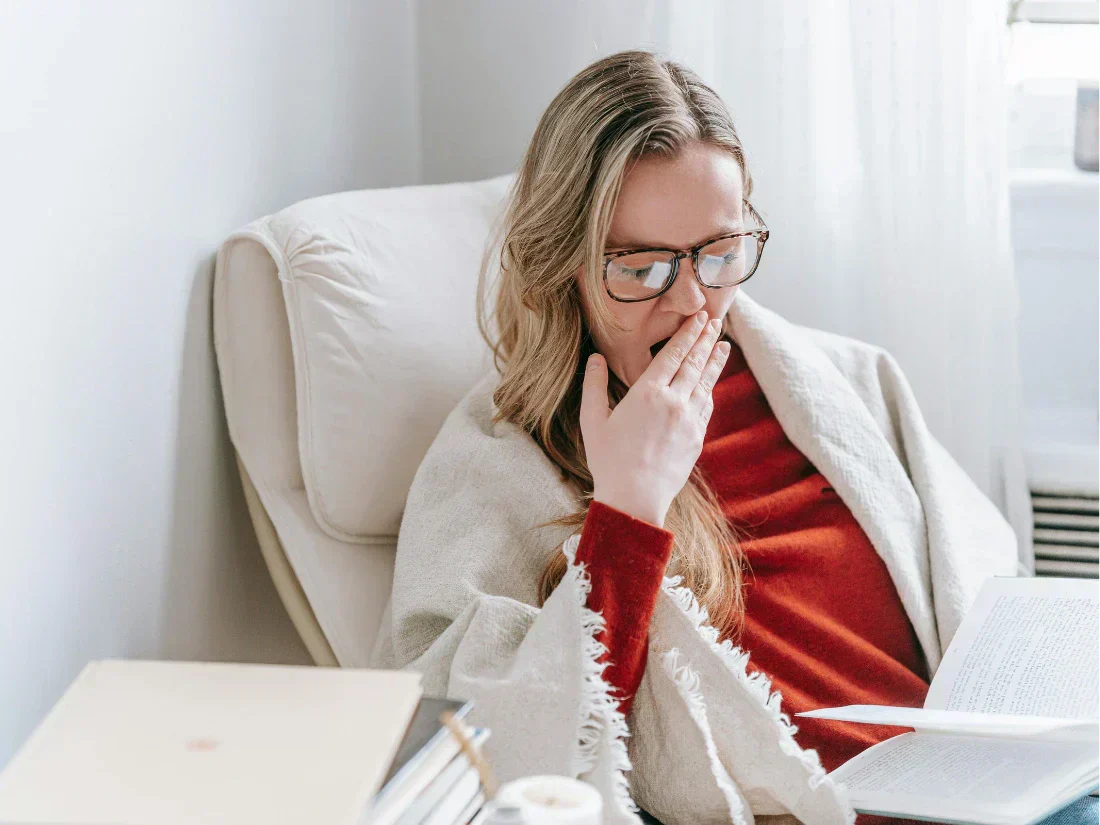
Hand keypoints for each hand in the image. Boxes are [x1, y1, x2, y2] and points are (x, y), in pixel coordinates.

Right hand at [580, 310, 730, 527]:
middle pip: (693, 363)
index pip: (672, 354)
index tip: (700, 317)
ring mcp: (688, 420)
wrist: (635, 497)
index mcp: (646, 393)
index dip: (688, 333)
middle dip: (705, 339)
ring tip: (723, 345)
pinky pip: (706, 407)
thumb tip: (594, 357)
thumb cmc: (608, 460)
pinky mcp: (696, 439)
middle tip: (716, 320)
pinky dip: (710, 390)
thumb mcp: (593, 421)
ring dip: (714, 361)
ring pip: (705, 383)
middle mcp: (672, 401)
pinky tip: (710, 383)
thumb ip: (594, 385)